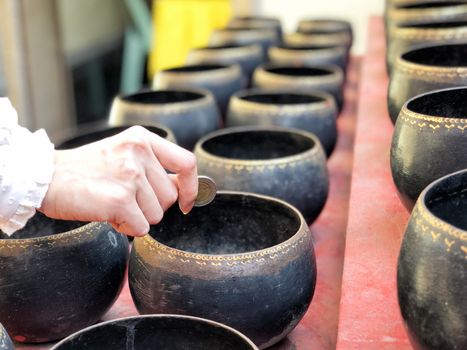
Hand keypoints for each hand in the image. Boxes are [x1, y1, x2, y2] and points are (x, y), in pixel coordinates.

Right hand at [39, 126, 197, 236]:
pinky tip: (109, 214)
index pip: (187, 163)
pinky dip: (127, 228)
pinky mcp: (119, 199)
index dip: (191, 188)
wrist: (47, 177)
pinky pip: (141, 228)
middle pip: (170, 197)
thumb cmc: (87, 169)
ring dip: (138, 217)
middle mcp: (139, 153)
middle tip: (125, 199)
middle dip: (152, 206)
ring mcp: (130, 175)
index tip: (185, 203)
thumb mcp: (123, 153)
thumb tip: (183, 189)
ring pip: (156, 215)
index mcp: (143, 139)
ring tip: (113, 203)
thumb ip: (152, 166)